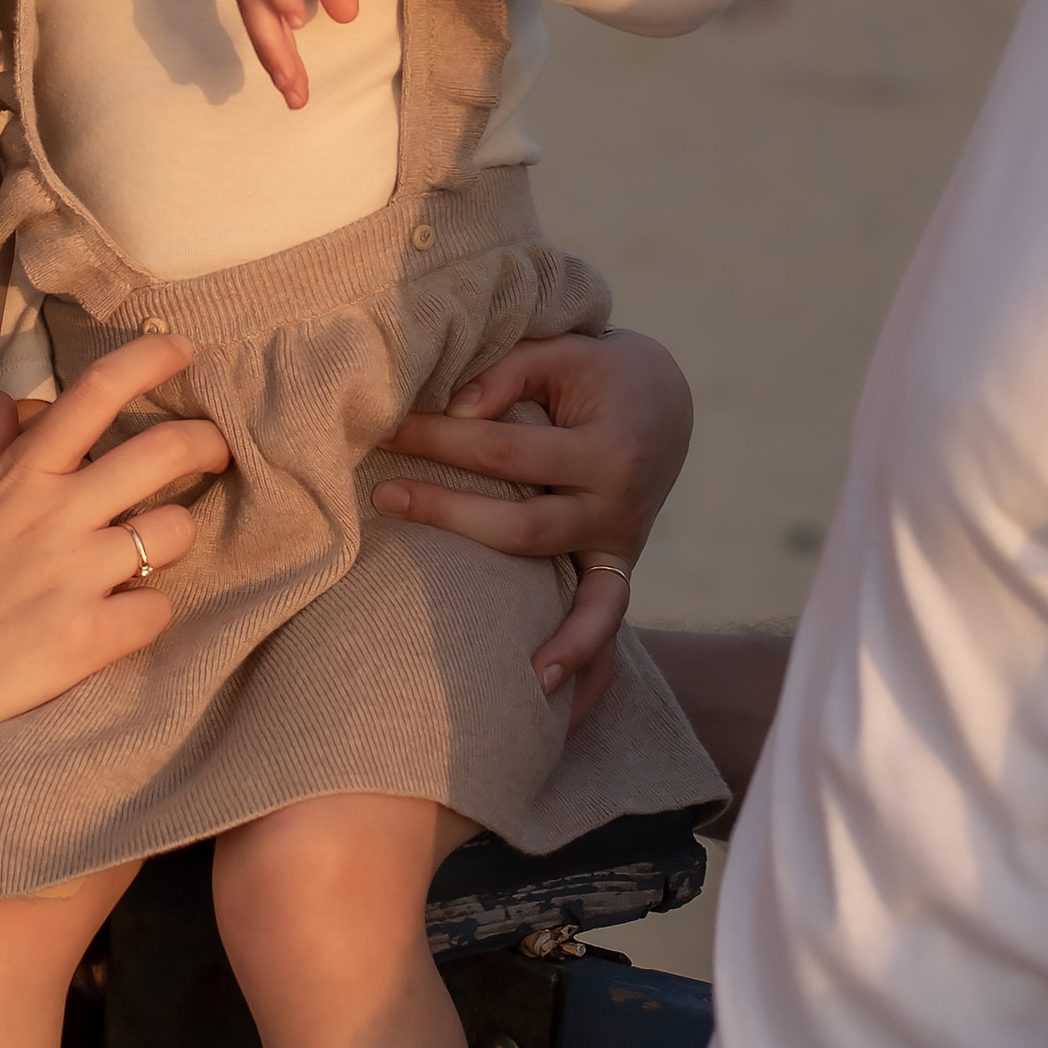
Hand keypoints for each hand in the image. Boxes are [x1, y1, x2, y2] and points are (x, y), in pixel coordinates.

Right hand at [0, 339, 229, 842]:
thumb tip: (9, 400)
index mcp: (18, 476)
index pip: (96, 394)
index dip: (150, 362)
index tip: (183, 353)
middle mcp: (56, 515)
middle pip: (164, 452)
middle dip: (206, 443)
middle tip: (216, 454)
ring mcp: (76, 577)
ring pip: (176, 532)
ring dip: (175, 538)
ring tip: (154, 554)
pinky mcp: (87, 640)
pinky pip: (158, 612)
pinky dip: (148, 615)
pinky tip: (122, 621)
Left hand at [377, 329, 695, 727]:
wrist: (663, 402)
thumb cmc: (597, 372)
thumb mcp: (562, 351)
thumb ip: (509, 374)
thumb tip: (455, 411)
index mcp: (606, 448)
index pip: (504, 451)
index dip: (440, 439)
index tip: (387, 430)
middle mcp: (621, 506)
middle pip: (523, 528)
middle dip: (449, 514)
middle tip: (384, 496)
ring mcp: (623, 546)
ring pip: (576, 598)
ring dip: (535, 629)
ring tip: (492, 670)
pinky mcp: (618, 568)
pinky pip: (608, 625)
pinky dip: (585, 661)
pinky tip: (549, 696)